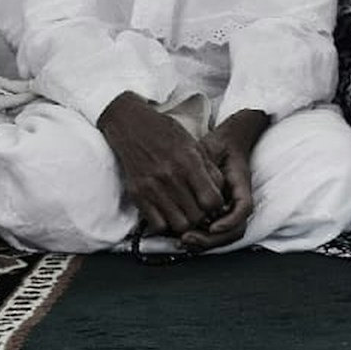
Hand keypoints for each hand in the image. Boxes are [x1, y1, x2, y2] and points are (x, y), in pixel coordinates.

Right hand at [98, 92, 228, 239]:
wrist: (131, 124)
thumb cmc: (166, 133)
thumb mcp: (194, 144)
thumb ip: (209, 169)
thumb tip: (220, 193)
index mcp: (189, 162)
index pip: (212, 201)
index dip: (217, 205)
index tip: (213, 202)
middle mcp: (171, 177)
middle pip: (197, 216)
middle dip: (203, 216)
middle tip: (201, 210)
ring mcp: (152, 187)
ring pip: (179, 225)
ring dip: (186, 222)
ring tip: (186, 212)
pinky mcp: (137, 194)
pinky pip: (157, 224)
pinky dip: (165, 223)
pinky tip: (169, 213)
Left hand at [179, 109, 268, 251]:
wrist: (220, 147)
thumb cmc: (217, 148)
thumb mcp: (211, 153)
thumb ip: (206, 169)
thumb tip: (197, 193)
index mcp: (241, 187)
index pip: (244, 209)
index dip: (230, 221)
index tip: (212, 226)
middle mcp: (238, 203)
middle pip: (234, 231)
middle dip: (211, 238)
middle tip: (187, 237)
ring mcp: (229, 211)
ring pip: (224, 237)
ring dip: (205, 243)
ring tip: (183, 240)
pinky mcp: (217, 216)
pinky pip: (213, 234)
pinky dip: (200, 239)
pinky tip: (183, 237)